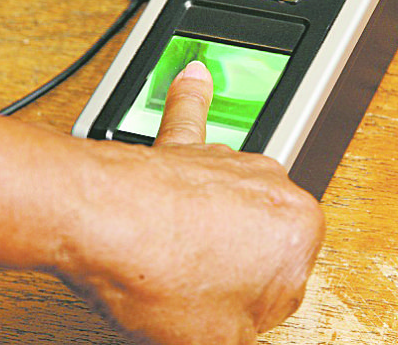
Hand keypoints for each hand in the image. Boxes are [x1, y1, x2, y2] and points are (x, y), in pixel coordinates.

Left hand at [56, 62, 324, 343]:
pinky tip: (196, 79)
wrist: (97, 219)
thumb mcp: (218, 340)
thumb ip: (243, 333)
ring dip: (209, 230)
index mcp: (299, 232)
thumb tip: (236, 329)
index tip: (222, 317)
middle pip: (261, 243)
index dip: (249, 312)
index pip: (286, 288)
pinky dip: (192, 100)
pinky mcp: (186, 149)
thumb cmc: (159, 271)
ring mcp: (229, 162)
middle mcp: (273, 186)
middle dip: (235, 270)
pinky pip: (192, 119)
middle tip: (195, 294)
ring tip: (170, 260)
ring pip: (231, 207)